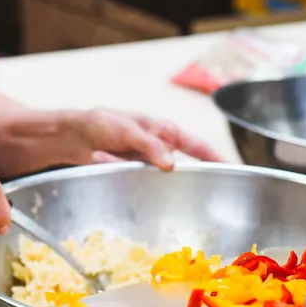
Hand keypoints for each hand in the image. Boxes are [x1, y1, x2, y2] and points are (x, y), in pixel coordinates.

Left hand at [67, 108, 221, 169]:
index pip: (198, 147)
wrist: (74, 134)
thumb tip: (172, 164)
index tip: (230, 172)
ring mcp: (146, 160)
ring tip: (104, 154)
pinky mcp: (131, 170)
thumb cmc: (103, 123)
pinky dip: (114, 167)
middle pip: (177, 166)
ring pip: (149, 174)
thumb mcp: (128, 130)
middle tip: (165, 183)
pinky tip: (98, 156)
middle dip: (169, 175)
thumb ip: (150, 146)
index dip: (216, 159)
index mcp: (165, 131)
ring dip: (126, 167)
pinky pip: (130, 176)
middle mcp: (159, 146)